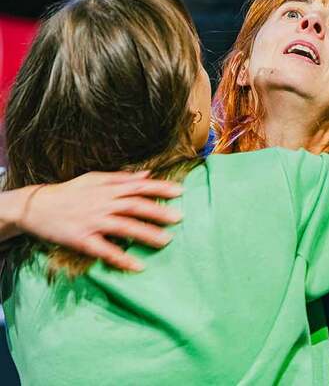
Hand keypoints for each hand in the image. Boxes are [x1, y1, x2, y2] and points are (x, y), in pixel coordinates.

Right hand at [19, 171, 182, 271]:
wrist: (35, 206)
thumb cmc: (70, 192)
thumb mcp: (95, 179)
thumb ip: (122, 178)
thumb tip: (148, 174)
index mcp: (108, 188)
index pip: (139, 186)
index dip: (161, 188)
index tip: (181, 191)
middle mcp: (103, 203)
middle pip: (135, 206)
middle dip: (158, 211)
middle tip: (180, 218)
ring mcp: (93, 221)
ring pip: (124, 227)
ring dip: (146, 234)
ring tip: (166, 241)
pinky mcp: (82, 239)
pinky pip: (105, 250)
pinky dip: (121, 259)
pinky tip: (138, 266)